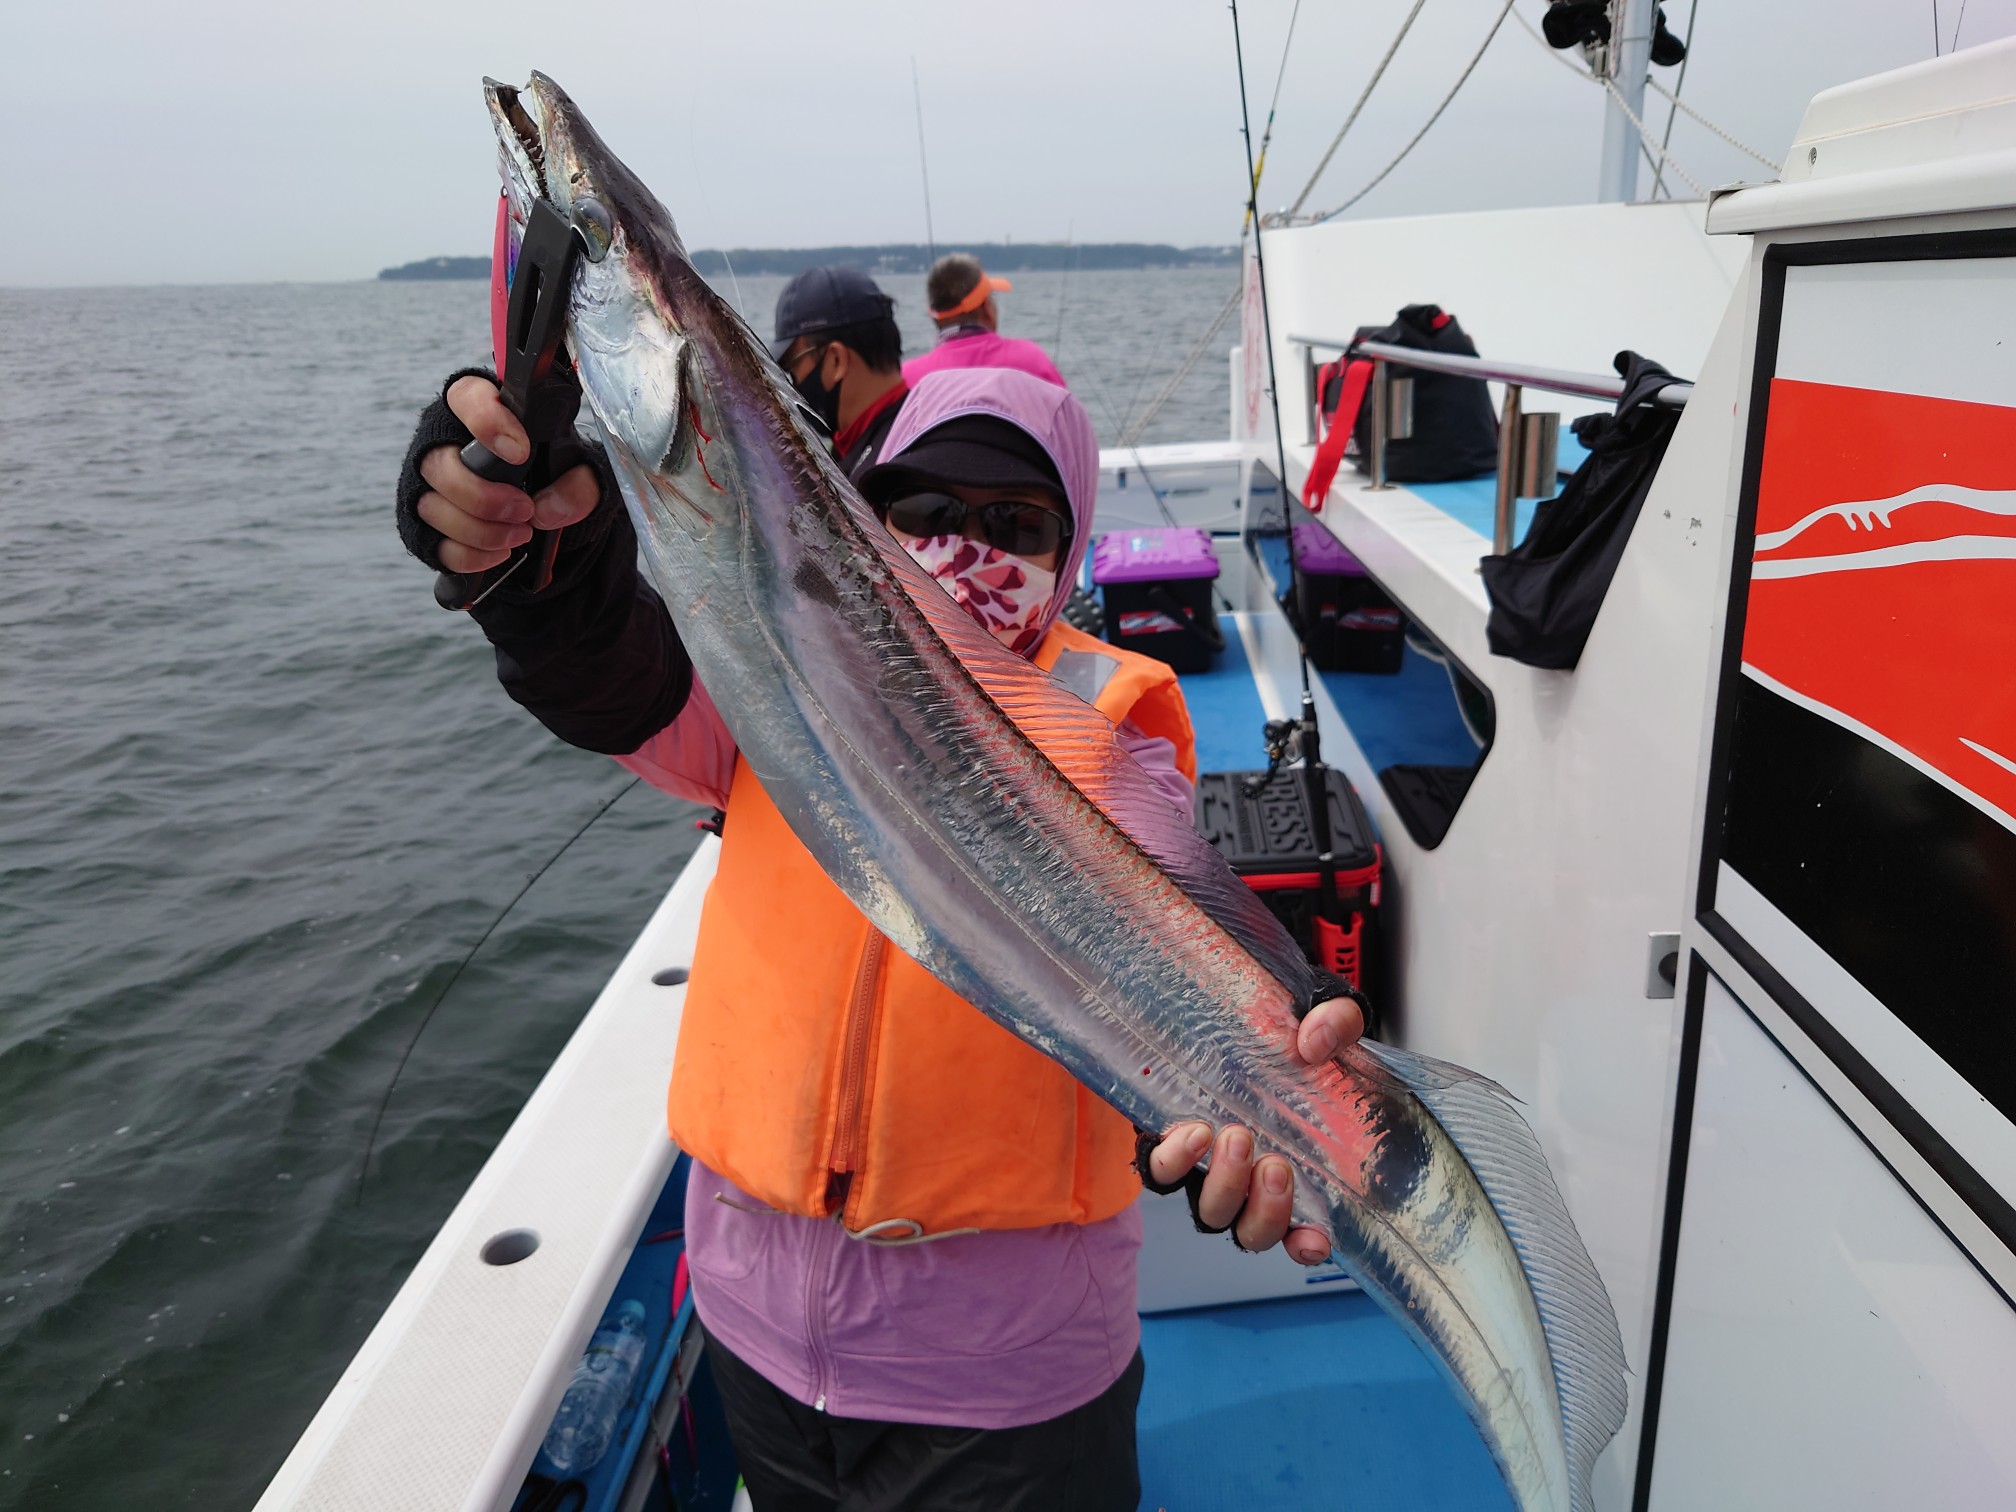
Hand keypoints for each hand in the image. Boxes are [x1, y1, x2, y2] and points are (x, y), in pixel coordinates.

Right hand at [417, 375, 601, 573]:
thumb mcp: (580, 470)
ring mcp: (428, 486)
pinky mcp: (427, 526)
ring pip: (432, 507)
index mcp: (479, 409)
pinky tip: (500, 553)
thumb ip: (580, 483)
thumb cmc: (552, 471)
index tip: (520, 453)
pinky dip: (471, 555)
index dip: (487, 422)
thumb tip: (548, 510)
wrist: (545, 506)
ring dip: (481, 530)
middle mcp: (443, 443)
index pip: (465, 397)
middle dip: (483, 495)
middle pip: (438, 464)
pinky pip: (437, 545)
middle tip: (524, 509)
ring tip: (520, 534)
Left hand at [1146, 995, 1364, 1264]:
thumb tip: (1316, 1043)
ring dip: (1225, 1186)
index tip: (1312, 1241)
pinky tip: (1195, 1133)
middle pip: (1251, 1232)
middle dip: (1265, 1210)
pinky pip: (1160, 1172)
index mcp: (1295, 1167)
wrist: (1227, 1007)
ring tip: (1236, 1137)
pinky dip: (1176, 1160)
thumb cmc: (1284, 1031)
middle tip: (1275, 1165)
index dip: (1305, 1244)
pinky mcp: (1167, 1143)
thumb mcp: (1325, 1018)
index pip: (1301, 1230)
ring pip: (1210, 1213)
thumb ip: (1336, 1024)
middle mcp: (1249, 1181)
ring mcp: (1206, 1168)